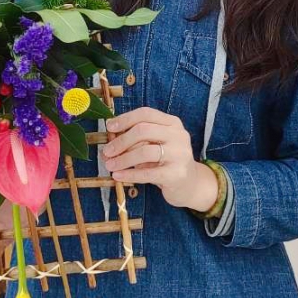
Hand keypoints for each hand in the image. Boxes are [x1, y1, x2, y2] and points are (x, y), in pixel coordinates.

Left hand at [100, 108, 218, 210]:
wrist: (190, 184)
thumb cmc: (167, 162)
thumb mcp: (155, 145)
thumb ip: (136, 140)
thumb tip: (109, 143)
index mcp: (172, 123)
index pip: (146, 113)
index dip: (125, 119)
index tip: (109, 128)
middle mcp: (178, 135)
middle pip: (143, 130)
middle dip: (121, 141)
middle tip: (106, 152)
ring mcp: (180, 154)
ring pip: (145, 151)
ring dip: (123, 159)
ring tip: (110, 165)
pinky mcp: (177, 174)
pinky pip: (148, 173)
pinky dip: (129, 174)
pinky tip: (118, 176)